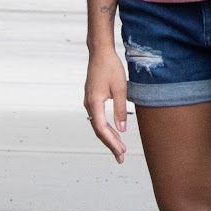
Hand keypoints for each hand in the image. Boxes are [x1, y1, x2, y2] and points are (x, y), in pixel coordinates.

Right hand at [84, 49, 127, 163]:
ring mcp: (89, 102)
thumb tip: (122, 129)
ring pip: (98, 125)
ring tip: (120, 149)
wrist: (100, 52)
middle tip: (121, 157)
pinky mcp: (92, 99)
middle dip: (110, 144)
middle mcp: (89, 104)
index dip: (111, 142)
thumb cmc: (110, 67)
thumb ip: (120, 109)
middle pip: (99, 130)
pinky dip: (106, 128)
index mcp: (94, 103)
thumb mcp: (121, 88)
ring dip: (109, 137)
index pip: (102, 128)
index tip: (121, 152)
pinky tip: (114, 133)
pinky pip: (98, 118)